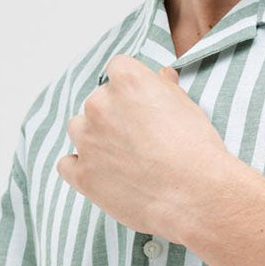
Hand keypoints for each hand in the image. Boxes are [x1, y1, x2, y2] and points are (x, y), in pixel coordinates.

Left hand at [55, 54, 231, 241]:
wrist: (197, 195)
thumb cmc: (197, 150)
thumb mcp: (188, 107)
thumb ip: (165, 89)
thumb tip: (162, 77)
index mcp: (127, 81)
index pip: (118, 69)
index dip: (132, 87)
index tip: (142, 104)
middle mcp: (100, 105)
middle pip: (98, 101)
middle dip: (114, 115)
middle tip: (140, 138)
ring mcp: (87, 140)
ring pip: (80, 129)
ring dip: (95, 138)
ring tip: (124, 158)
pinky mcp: (82, 174)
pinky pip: (67, 163)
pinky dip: (82, 167)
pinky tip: (105, 175)